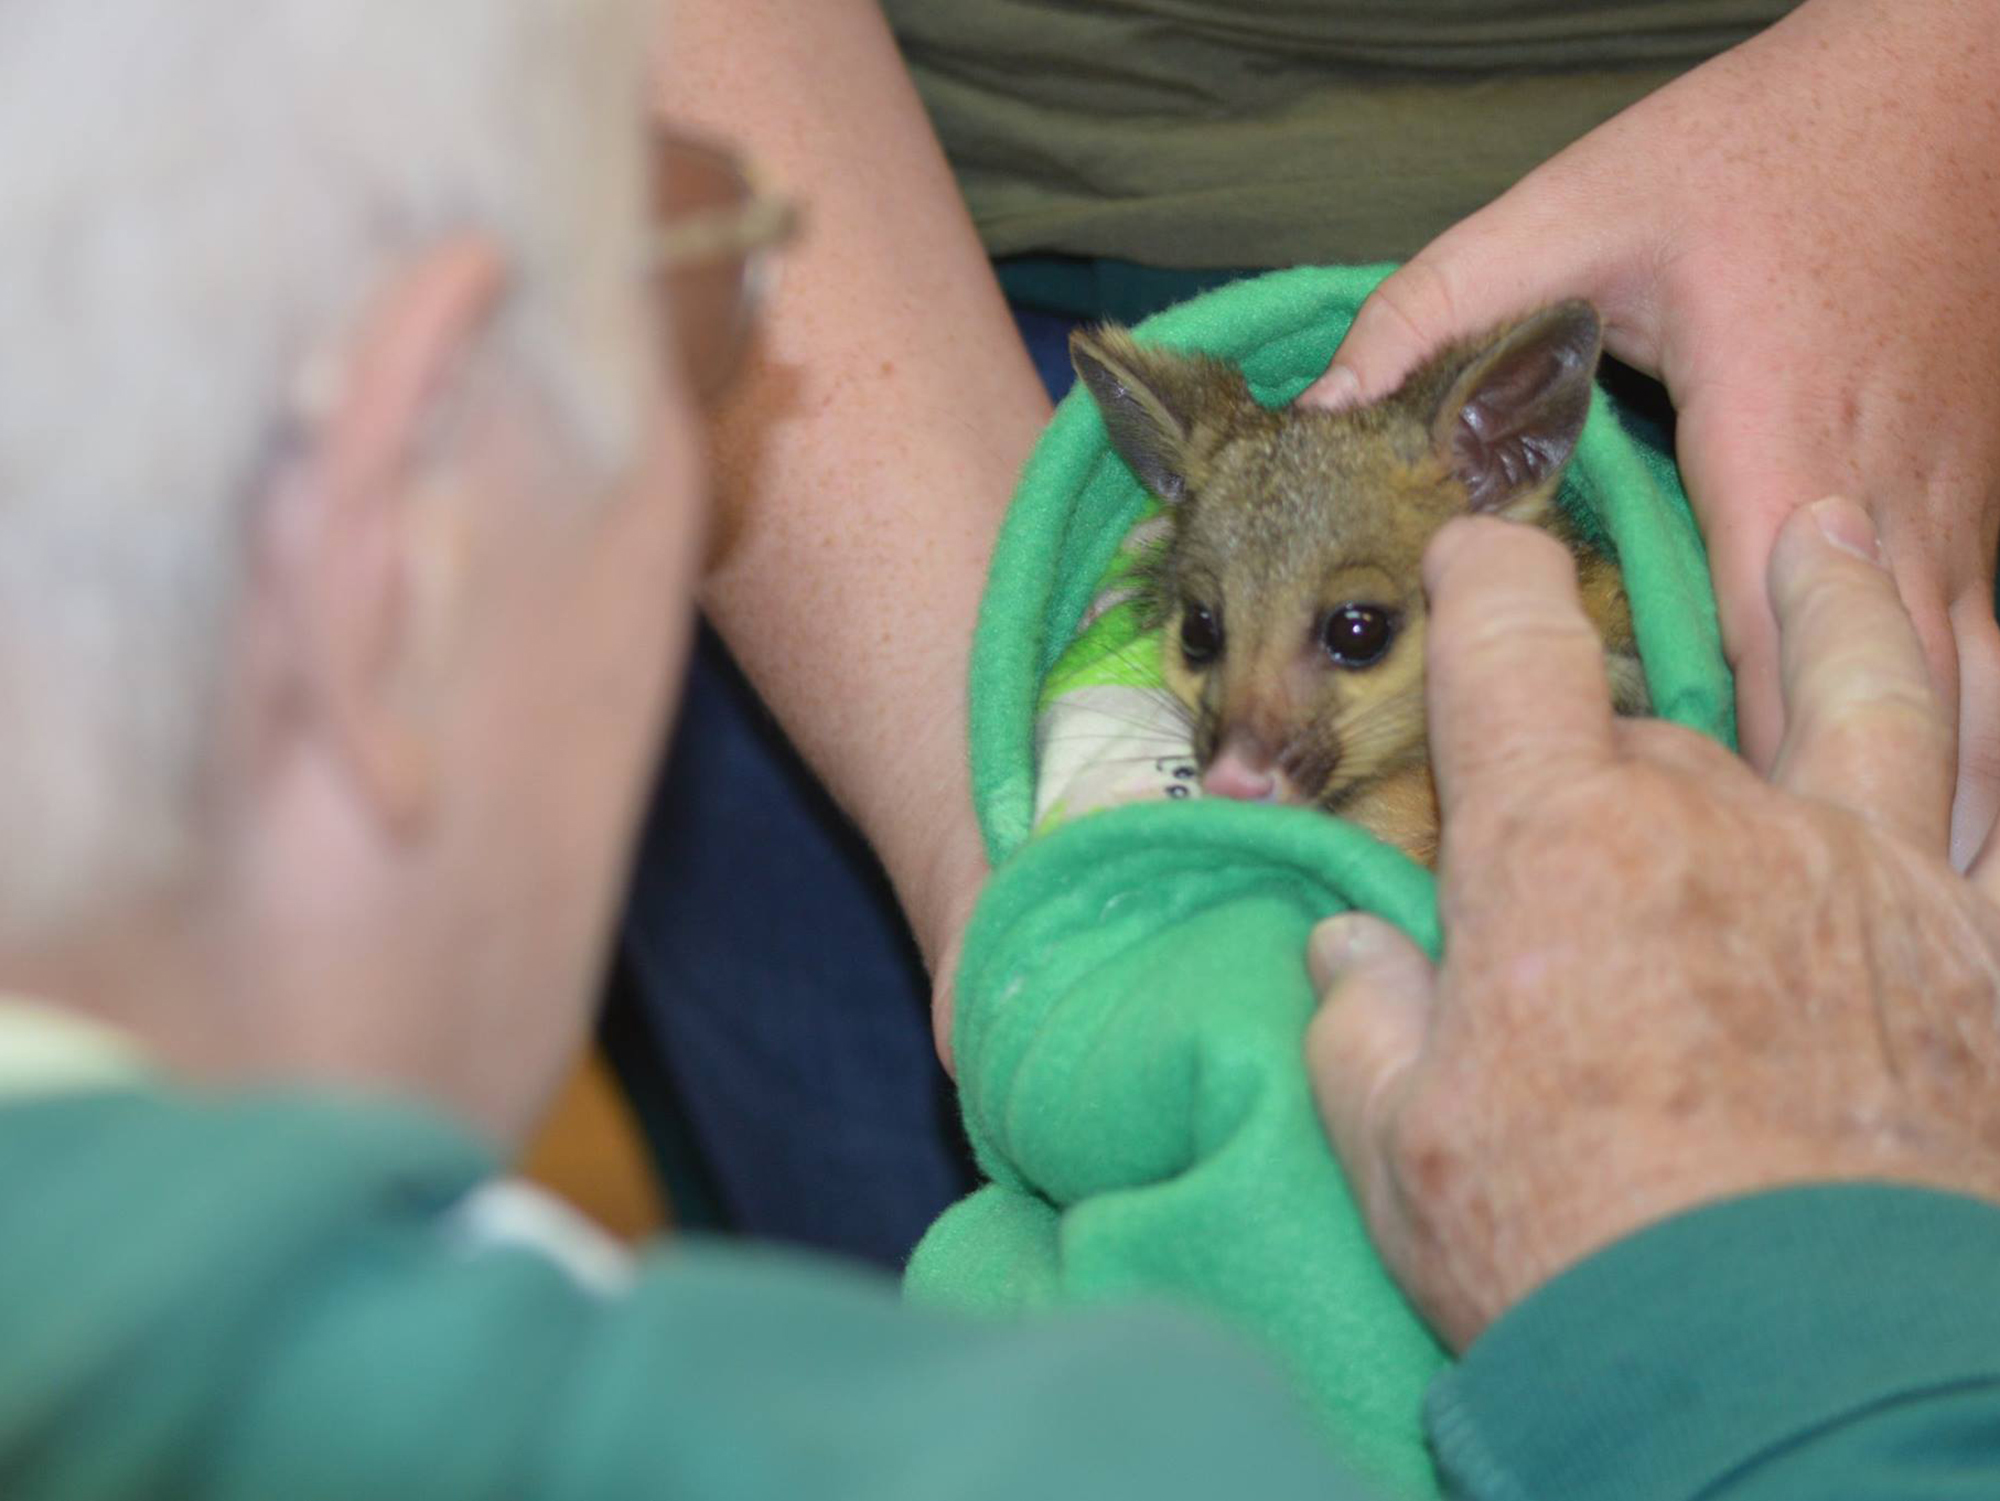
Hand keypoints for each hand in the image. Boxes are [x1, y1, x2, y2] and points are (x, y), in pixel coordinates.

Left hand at [1301, 0, 1999, 866]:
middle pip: (1884, 704)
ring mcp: (1953, 508)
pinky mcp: (1976, 501)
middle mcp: (1882, 499)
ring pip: (1972, 698)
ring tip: (1869, 938)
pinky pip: (1987, 657)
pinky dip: (1976, 751)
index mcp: (1781, 442)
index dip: (1720, 770)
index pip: (1759, 642)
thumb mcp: (1586, 206)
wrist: (1968, 74)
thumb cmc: (1777, 140)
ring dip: (1932, 813)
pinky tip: (1951, 838)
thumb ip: (1440, 307)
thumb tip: (1320, 413)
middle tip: (1752, 955)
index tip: (1663, 876)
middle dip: (1825, 827)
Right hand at [1305, 499, 1999, 1351]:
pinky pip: (1982, 822)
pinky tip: (1974, 754)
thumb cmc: (1569, 1244)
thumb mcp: (1403, 1145)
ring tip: (1838, 544)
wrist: (1799, 1364)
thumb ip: (1364, 1022)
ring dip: (1841, 614)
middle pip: (1658, 723)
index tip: (1474, 551)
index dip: (1485, 575)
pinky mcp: (1979, 956)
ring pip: (1862, 697)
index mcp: (1558, 842)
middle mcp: (1719, 817)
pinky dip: (1974, 771)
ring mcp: (1868, 874)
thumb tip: (1349, 950)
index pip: (1510, 643)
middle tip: (1584, 814)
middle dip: (1609, 748)